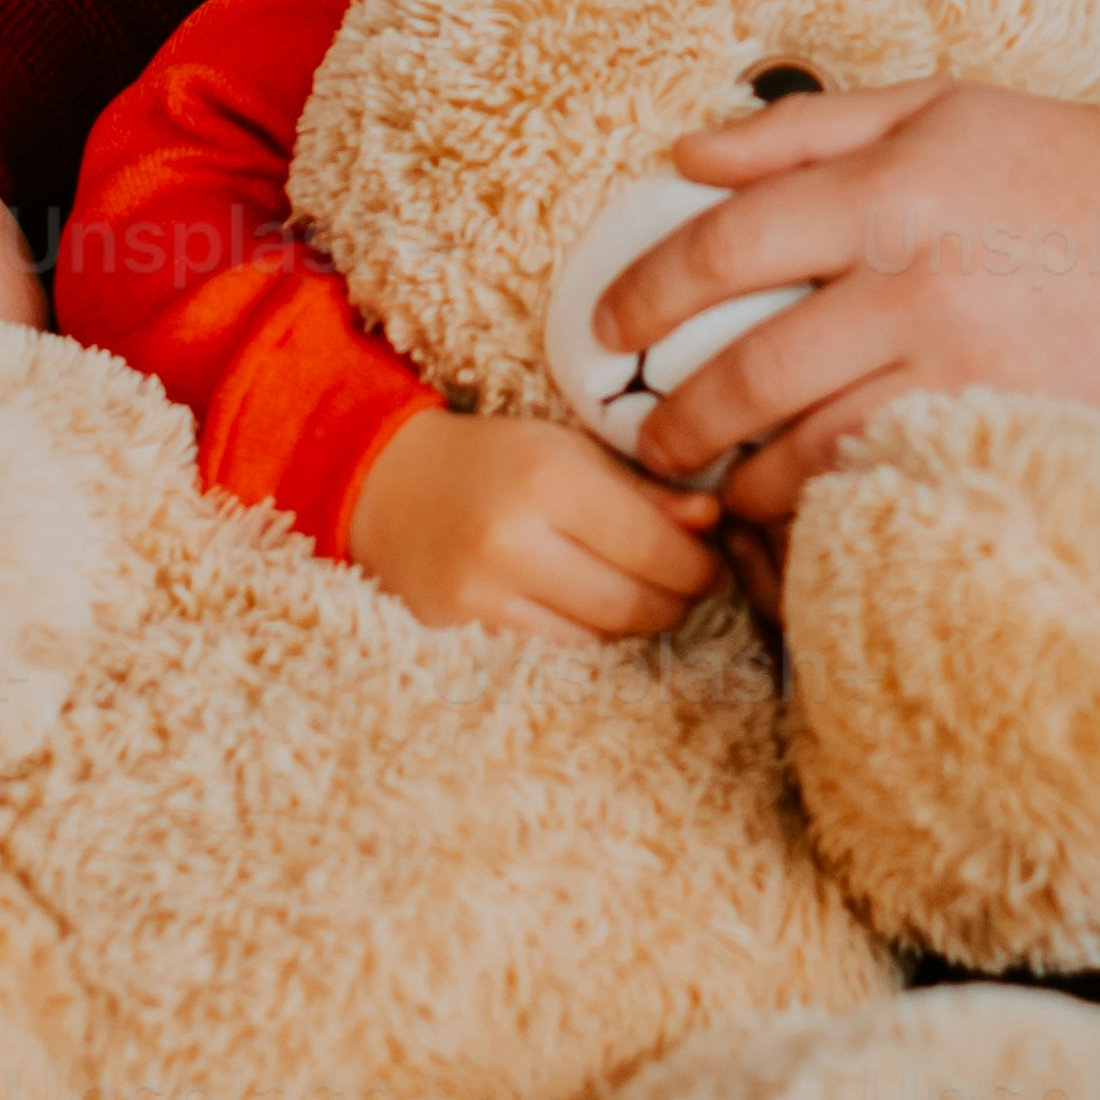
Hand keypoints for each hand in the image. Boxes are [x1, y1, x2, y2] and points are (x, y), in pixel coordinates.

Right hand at [349, 408, 729, 643]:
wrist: (386, 485)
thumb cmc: (493, 459)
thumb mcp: (567, 450)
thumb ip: (642, 489)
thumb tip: (713, 521)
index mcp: (548, 478)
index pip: (656, 546)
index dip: (699, 563)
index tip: (713, 559)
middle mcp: (513, 539)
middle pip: (634, 602)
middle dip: (678, 599)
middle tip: (690, 584)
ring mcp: (484, 593)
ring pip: (601, 635)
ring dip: (639, 621)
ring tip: (645, 592)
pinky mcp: (464, 631)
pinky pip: (560, 649)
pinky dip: (591, 633)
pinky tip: (594, 607)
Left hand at [596, 76, 1099, 516]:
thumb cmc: (1062, 164)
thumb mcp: (936, 107)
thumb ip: (805, 130)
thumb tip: (685, 158)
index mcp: (889, 188)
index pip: (726, 245)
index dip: (646, 294)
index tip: (606, 331)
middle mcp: (914, 280)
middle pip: (752, 372)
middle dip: (679, 423)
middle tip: (649, 444)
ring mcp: (963, 366)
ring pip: (812, 450)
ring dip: (746, 484)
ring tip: (720, 492)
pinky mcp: (1005, 427)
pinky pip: (888, 483)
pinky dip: (830, 507)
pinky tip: (804, 512)